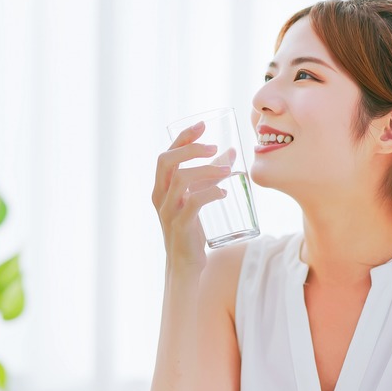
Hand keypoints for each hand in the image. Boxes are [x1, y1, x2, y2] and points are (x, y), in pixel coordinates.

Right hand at [152, 121, 229, 274]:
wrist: (185, 265)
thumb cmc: (191, 228)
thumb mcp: (198, 197)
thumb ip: (211, 176)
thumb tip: (231, 152)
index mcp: (161, 187)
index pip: (166, 155)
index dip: (183, 138)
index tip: (202, 125)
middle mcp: (160, 196)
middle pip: (167, 161)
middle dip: (190, 148)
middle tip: (214, 147)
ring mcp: (168, 211)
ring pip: (181, 179)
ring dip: (206, 170)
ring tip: (227, 171)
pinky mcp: (181, 225)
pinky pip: (192, 203)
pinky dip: (209, 193)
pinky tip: (223, 193)